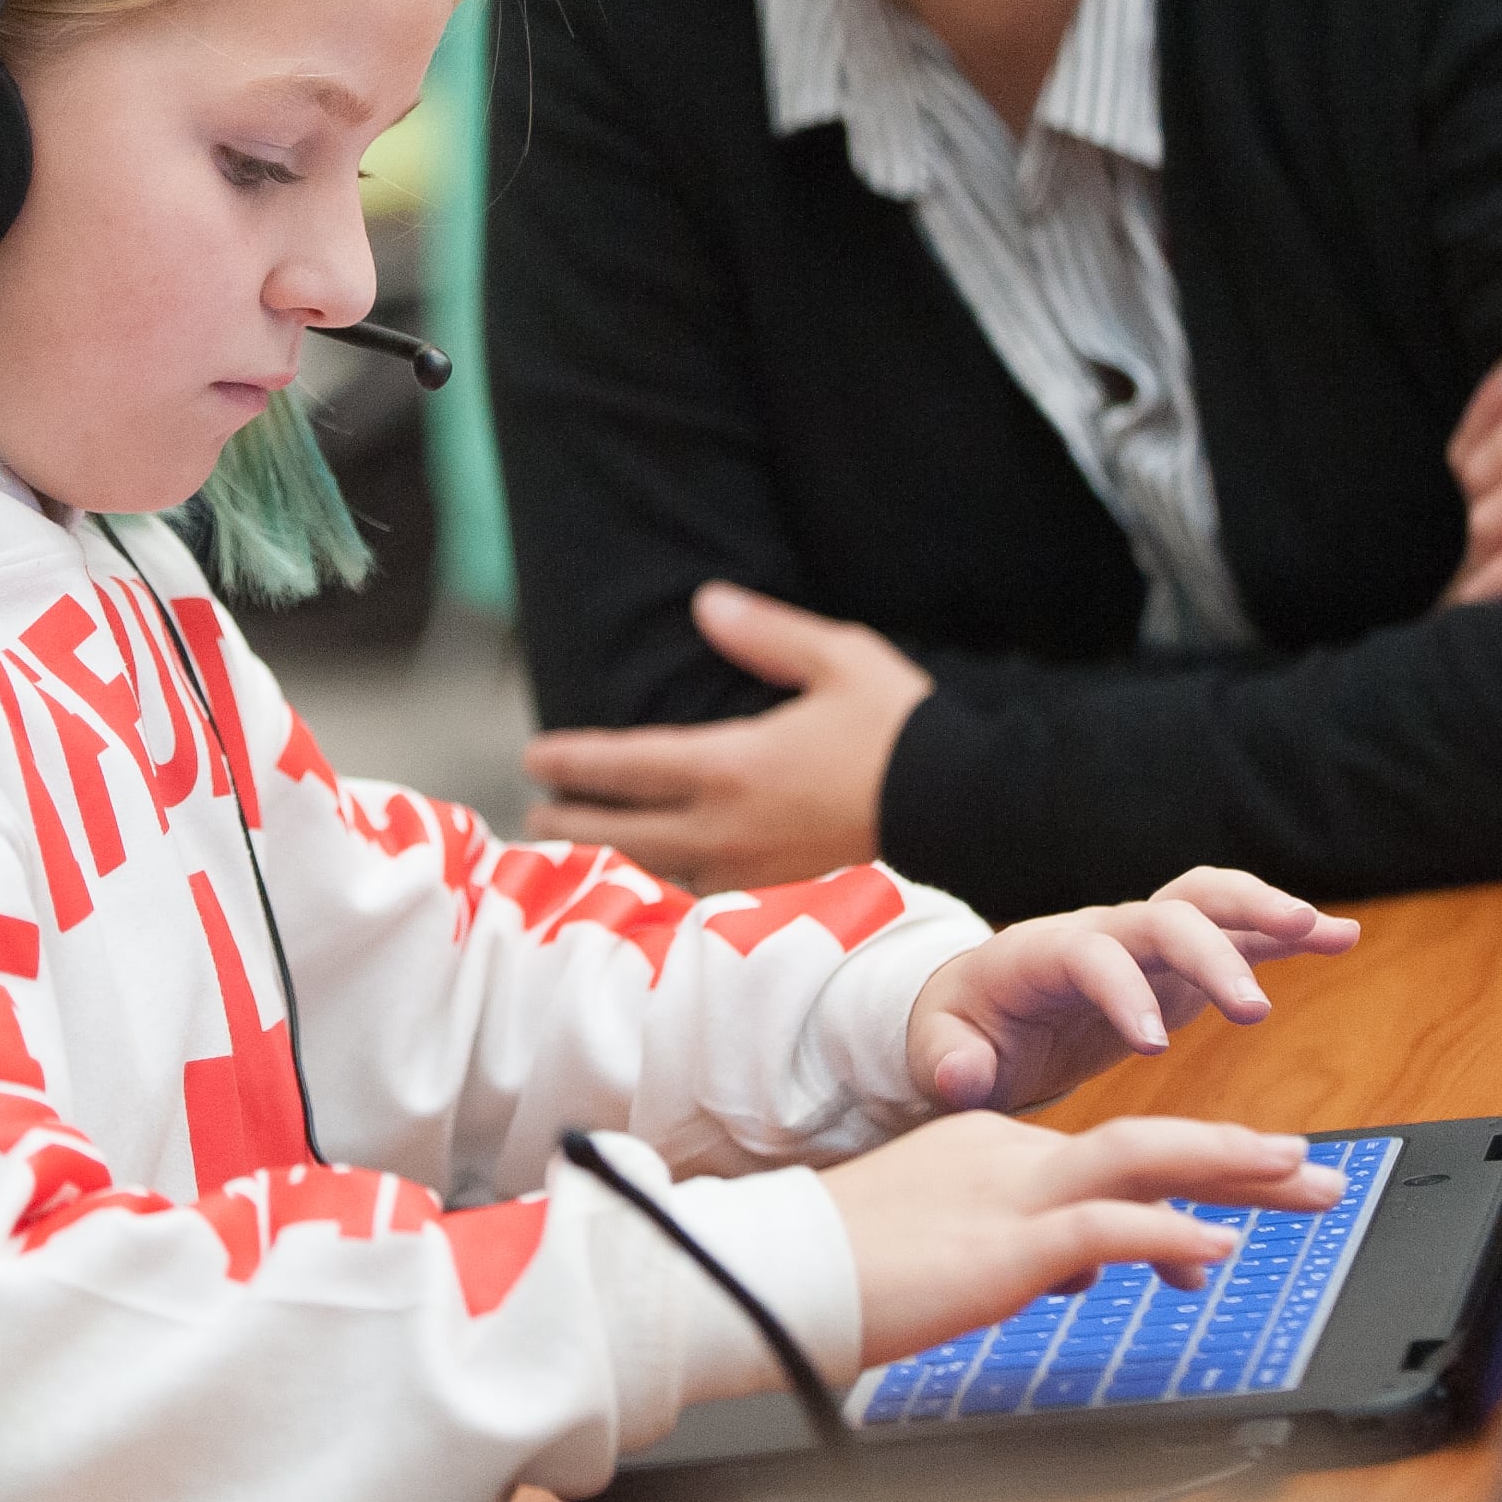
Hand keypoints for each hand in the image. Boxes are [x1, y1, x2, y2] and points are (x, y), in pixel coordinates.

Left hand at [519, 582, 928, 889]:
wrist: (968, 811)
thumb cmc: (902, 729)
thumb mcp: (836, 659)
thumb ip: (764, 633)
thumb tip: (704, 603)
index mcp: (732, 767)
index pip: (627, 767)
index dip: (573, 762)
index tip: (533, 757)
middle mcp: (729, 828)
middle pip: (626, 832)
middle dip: (573, 822)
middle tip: (535, 814)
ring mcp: (754, 872)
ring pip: (659, 872)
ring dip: (613, 860)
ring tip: (582, 851)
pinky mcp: (784, 898)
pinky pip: (702, 897)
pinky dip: (665, 888)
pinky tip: (659, 884)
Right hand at [818, 1110, 1349, 1365]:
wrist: (769, 1271)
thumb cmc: (836, 1271)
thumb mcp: (943, 1254)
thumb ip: (1016, 1252)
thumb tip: (1074, 1275)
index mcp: (989, 1150)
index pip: (1109, 1161)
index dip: (1187, 1187)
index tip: (1233, 1220)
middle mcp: (1008, 1155)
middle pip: (1148, 1145)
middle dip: (1241, 1158)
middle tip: (1317, 1173)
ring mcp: (1008, 1193)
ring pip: (1141, 1160)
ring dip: (1230, 1170)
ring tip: (1300, 1180)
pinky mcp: (1002, 1241)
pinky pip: (1104, 1228)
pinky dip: (1167, 1235)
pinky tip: (1214, 1250)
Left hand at [908, 868, 1362, 1114]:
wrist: (982, 1007)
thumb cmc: (964, 1031)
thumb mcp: (938, 1051)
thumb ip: (946, 1062)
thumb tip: (959, 1075)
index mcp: (1042, 955)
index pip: (1091, 957)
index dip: (1122, 993)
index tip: (1152, 1044)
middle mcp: (1102, 933)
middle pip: (1163, 918)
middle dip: (1209, 955)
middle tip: (1250, 1010)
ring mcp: (1145, 941)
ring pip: (1208, 903)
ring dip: (1264, 912)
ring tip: (1324, 930)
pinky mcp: (1179, 962)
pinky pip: (1237, 932)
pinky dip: (1287, 931)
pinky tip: (1342, 936)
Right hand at [1444, 349, 1501, 610]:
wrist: (1439, 700)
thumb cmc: (1484, 590)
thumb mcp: (1483, 522)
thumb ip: (1498, 457)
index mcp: (1453, 508)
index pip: (1470, 444)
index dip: (1496, 404)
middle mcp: (1456, 540)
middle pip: (1486, 474)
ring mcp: (1463, 582)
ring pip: (1495, 524)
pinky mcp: (1473, 628)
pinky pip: (1495, 596)